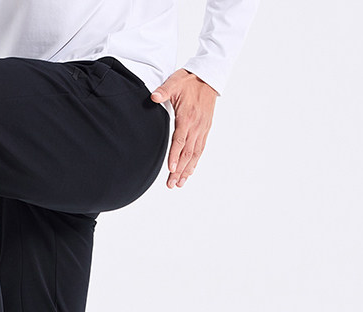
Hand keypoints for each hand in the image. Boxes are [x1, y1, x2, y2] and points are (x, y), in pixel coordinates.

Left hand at [150, 69, 217, 188]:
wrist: (208, 76)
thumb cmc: (189, 80)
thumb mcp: (174, 82)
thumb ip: (163, 91)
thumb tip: (154, 97)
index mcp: (187, 117)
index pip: (180, 140)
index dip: (175, 156)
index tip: (171, 169)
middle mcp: (197, 126)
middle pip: (187, 152)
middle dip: (179, 170)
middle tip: (171, 184)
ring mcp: (202, 128)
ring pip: (195, 154)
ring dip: (187, 170)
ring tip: (179, 184)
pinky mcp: (205, 129)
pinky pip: (200, 148)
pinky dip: (195, 162)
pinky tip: (190, 171)